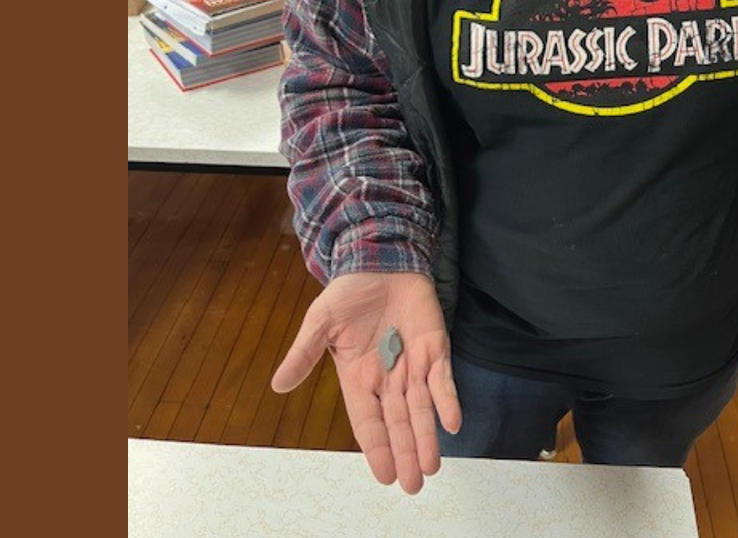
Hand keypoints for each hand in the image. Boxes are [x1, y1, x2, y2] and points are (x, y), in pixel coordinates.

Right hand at [271, 272, 461, 493]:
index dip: (376, 448)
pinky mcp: (434, 348)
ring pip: (421, 409)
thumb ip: (304, 352)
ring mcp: (413, 365)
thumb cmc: (349, 292)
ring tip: (431, 466)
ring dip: (426, 437)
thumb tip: (277, 385)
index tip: (384, 475)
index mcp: (358, 378)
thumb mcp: (320, 320)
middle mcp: (387, 379)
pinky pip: (442, 379)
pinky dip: (448, 400)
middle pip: (398, 423)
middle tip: (413, 483)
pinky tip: (452, 423)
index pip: (368, 421)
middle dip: (405, 453)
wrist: (380, 260)